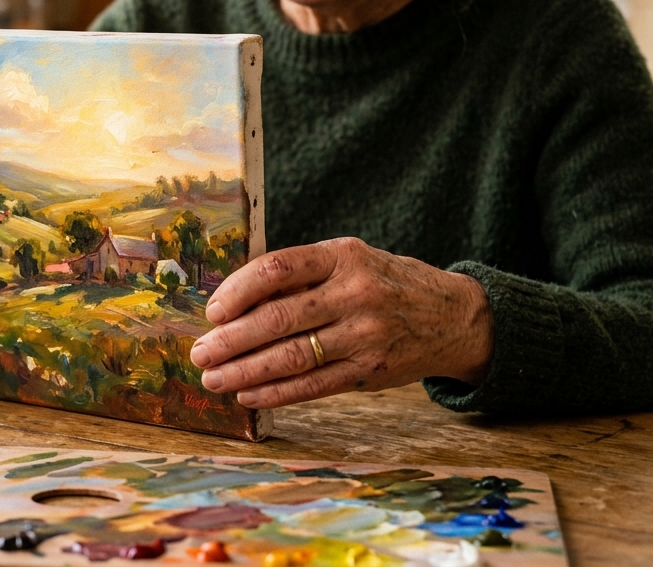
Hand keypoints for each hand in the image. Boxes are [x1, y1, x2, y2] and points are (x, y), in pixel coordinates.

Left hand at [189, 237, 492, 408]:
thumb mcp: (348, 261)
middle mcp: (355, 293)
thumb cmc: (383, 283)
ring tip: (214, 378)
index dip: (238, 290)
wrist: (453, 316)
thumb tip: (232, 301)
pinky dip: (275, 393)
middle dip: (230, 339)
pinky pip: (313, 386)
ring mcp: (365, 335)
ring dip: (244, 372)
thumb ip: (300, 277)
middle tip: (199, 352)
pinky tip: (248, 395)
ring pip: (291, 357)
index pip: (278, 268)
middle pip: (278, 318)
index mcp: (342, 256)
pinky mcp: (370, 371)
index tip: (212, 311)